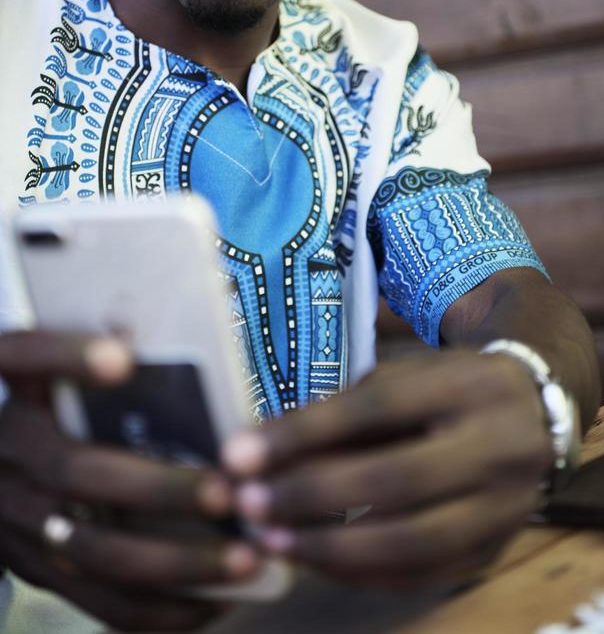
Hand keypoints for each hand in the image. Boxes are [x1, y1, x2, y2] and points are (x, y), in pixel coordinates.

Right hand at [0, 330, 260, 631]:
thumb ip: (74, 347)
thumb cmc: (24, 400)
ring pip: (95, 552)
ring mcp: (21, 523)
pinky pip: (100, 603)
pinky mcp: (39, 569)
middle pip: (79, 474)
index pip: (28, 360)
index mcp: (12, 393)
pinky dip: (161, 611)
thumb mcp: (32, 365)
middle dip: (158, 488)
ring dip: (176, 562)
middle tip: (228, 493)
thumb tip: (133, 332)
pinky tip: (217, 601)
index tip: (123, 359)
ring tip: (246, 558)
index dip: (69, 357)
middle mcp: (10, 459)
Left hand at [224, 352, 551, 588]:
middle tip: (248, 506)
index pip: (378, 410)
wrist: (534, 411)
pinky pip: (422, 576)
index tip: (238, 453)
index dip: (305, 433)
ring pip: (413, 542)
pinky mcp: (495, 550)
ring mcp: (504, 507)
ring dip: (331, 548)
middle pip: (398, 480)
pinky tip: (313, 562)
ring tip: (270, 542)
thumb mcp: (404, 379)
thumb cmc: (450, 387)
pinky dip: (361, 574)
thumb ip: (341, 412)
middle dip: (313, 498)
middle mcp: (497, 447)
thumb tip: (260, 448)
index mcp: (469, 386)